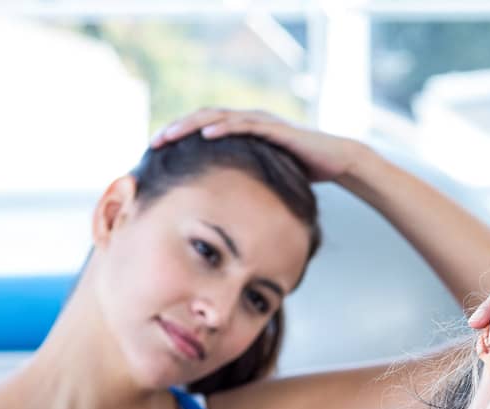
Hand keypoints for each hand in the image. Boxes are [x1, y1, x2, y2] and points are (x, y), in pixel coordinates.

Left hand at [150, 108, 363, 182]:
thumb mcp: (266, 179)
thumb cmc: (303, 171)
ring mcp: (261, 121)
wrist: (337, 159)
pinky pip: (244, 125)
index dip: (179, 138)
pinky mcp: (275, 128)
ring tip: (169, 135)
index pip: (203, 130)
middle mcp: (248, 120)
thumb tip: (226, 209)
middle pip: (203, 119)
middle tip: (153, 142)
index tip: (157, 151)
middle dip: (177, 129)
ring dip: (191, 126)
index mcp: (243, 132)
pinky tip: (205, 135)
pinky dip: (223, 128)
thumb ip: (246, 185)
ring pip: (218, 118)